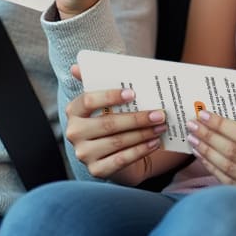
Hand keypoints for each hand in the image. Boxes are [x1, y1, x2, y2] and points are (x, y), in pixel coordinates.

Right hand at [64, 64, 168, 181]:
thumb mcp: (107, 100)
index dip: (110, 96)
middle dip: (137, 118)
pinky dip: (141, 150)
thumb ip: (98, 81)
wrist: (113, 151)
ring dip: (143, 134)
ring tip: (161, 126)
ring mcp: (83, 154)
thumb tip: (77, 65)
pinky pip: (122, 159)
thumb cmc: (112, 117)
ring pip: (117, 142)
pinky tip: (155, 142)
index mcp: (73, 111)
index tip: (133, 93)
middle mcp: (74, 133)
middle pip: (108, 123)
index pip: (88, 100)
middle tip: (160, 114)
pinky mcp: (96, 170)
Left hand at [187, 103, 235, 206]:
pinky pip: (232, 184)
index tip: (204, 114)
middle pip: (233, 152)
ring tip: (193, 139)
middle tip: (192, 124)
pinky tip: (205, 157)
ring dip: (206, 153)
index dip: (221, 124)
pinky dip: (214, 170)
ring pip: (228, 170)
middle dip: (208, 136)